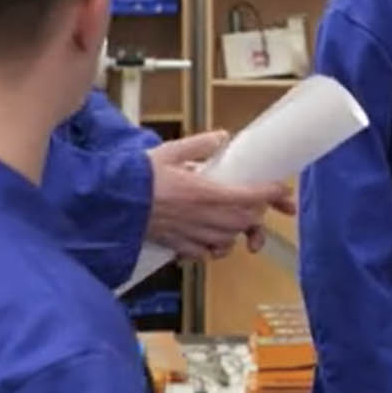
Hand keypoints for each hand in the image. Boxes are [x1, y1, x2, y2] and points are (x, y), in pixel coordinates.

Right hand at [145, 131, 295, 259]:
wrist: (108, 202)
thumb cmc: (137, 177)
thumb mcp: (170, 152)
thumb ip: (199, 145)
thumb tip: (221, 138)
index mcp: (204, 192)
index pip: (250, 195)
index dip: (271, 193)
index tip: (282, 191)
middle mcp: (202, 216)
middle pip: (244, 221)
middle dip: (256, 213)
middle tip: (260, 204)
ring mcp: (190, 234)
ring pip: (228, 239)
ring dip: (237, 231)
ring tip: (237, 220)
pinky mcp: (177, 245)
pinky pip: (205, 254)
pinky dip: (214, 249)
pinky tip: (213, 239)